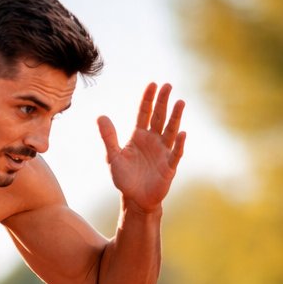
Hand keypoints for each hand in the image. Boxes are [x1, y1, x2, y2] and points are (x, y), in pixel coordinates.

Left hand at [97, 83, 185, 213]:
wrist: (135, 199)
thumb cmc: (124, 177)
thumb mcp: (112, 156)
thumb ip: (108, 137)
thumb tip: (101, 116)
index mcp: (139, 136)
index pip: (144, 113)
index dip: (148, 99)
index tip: (152, 84)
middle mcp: (153, 140)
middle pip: (159, 117)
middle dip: (163, 102)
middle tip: (168, 86)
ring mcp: (163, 152)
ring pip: (170, 131)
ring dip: (175, 117)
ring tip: (180, 102)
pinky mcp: (169, 166)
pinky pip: (175, 153)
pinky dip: (178, 144)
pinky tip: (181, 134)